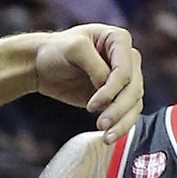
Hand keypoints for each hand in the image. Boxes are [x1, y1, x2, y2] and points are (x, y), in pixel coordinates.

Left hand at [36, 24, 142, 140]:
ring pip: (134, 103)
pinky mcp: (115, 96)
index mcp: (119, 40)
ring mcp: (122, 79)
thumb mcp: (73, 48)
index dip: (112, 90)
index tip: (92, 105)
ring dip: (123, 122)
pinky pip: (127, 113)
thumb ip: (94, 65)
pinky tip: (109, 136)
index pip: (125, 70)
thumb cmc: (56, 50)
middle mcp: (126, 59)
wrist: (42, 65)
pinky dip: (121, 125)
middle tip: (101, 124)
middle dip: (118, 109)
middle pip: (134, 89)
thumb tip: (107, 85)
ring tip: (107, 137)